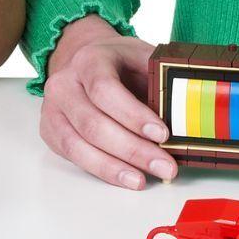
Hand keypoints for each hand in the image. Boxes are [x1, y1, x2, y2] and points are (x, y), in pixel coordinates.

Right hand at [39, 13, 176, 189]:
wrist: (86, 60)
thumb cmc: (121, 63)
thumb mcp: (144, 58)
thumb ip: (161, 81)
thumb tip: (188, 116)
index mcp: (89, 59)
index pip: (105, 90)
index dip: (133, 115)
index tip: (163, 134)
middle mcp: (64, 83)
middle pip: (94, 124)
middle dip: (133, 150)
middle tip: (165, 167)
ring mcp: (53, 108)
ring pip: (79, 145)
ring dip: (115, 168)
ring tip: (144, 179)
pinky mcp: (50, 131)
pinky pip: (73, 156)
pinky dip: (101, 170)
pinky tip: (126, 177)